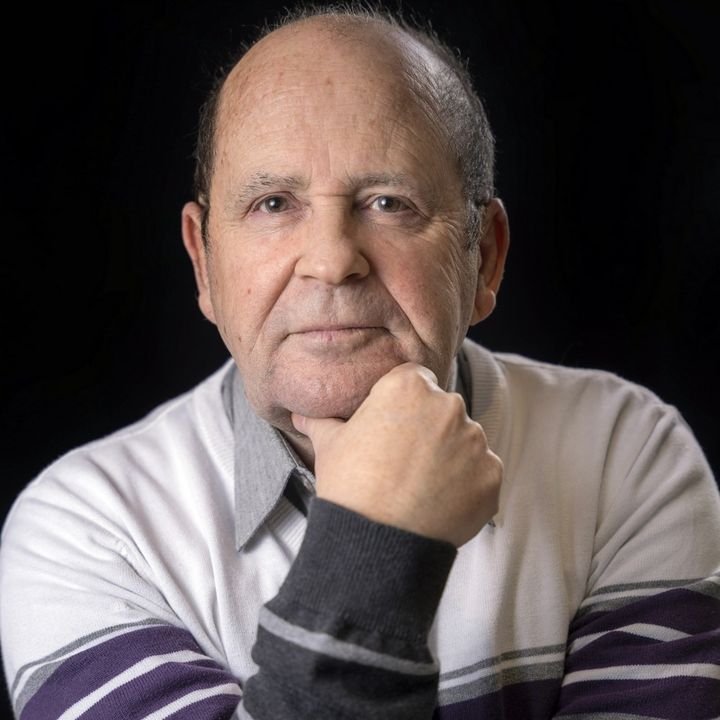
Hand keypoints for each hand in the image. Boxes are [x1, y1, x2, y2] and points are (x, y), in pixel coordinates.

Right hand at [291, 362, 501, 546]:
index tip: (392, 428)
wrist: (375, 542)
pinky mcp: (491, 475)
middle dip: (429, 428)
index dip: (402, 404)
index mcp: (409, 386)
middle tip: (404, 461)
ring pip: (465, 440)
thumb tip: (300, 414)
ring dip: (450, 456)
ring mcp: (475, 441)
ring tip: (420, 486)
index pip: (414, 379)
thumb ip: (322, 422)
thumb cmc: (350, 487)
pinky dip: (467, 485)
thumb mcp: (330, 446)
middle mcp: (448, 405)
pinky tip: (439, 502)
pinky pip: (481, 473)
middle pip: (442, 408)